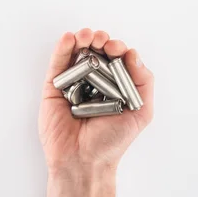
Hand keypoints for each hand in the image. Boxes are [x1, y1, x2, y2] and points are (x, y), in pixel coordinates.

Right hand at [38, 29, 154, 174]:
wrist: (84, 161)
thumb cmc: (112, 141)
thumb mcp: (141, 111)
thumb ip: (143, 82)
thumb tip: (133, 54)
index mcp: (114, 85)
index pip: (116, 58)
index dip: (117, 48)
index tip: (117, 49)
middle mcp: (93, 82)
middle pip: (96, 51)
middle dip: (100, 40)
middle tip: (102, 42)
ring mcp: (73, 83)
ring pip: (76, 53)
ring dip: (82, 38)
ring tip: (86, 36)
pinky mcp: (54, 88)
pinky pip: (57, 65)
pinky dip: (62, 48)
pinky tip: (68, 38)